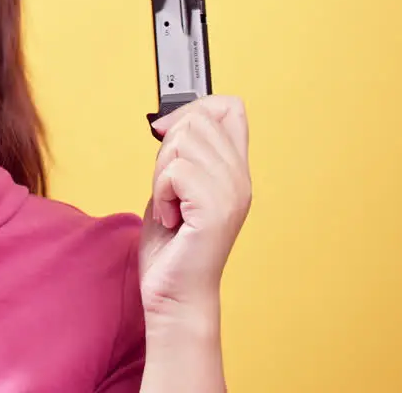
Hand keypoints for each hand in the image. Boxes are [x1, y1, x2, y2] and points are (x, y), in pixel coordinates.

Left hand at [138, 95, 250, 322]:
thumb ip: (179, 155)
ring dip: (161, 175)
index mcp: (234, 171)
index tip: (168, 136)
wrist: (174, 293)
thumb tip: (166, 120)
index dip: (194, 109)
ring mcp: (231, 194)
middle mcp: (240, 179)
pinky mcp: (215, 210)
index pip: (230, 107)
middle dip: (167, 148)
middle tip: (168, 188)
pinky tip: (170, 218)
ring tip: (170, 204)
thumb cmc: (172, 247)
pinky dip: (160, 194)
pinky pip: (174, 172)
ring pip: (182, 143)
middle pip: (198, 119)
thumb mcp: (174, 188)